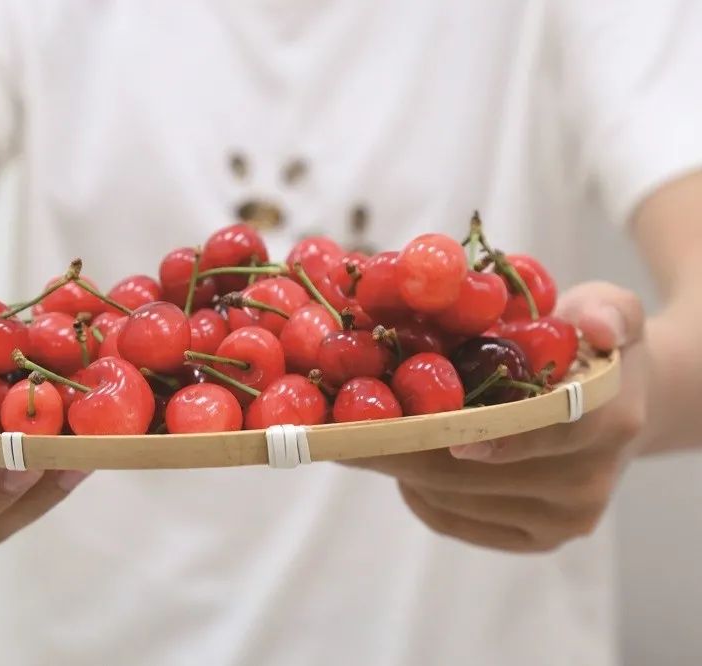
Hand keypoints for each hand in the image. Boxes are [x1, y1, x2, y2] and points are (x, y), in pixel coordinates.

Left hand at [350, 282, 645, 551]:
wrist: (614, 405)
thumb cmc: (586, 345)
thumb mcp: (606, 308)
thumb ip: (605, 309)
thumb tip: (592, 324)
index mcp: (608, 419)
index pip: (545, 430)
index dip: (491, 432)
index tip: (439, 431)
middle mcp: (587, 480)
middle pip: (475, 470)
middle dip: (404, 444)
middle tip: (340, 426)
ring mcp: (561, 519)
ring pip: (452, 496)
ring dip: (398, 464)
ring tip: (358, 432)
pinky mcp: (533, 539)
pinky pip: (451, 519)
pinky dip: (415, 491)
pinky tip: (400, 460)